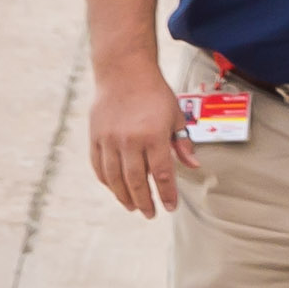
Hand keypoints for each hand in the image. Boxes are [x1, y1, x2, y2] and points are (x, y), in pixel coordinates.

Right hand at [86, 62, 190, 218]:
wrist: (124, 74)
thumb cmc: (155, 95)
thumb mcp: (176, 116)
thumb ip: (183, 144)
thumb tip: (193, 167)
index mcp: (154, 136)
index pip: (162, 174)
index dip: (166, 194)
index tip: (170, 208)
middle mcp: (130, 141)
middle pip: (137, 180)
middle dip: (145, 201)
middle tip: (150, 214)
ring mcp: (109, 140)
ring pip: (115, 177)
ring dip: (124, 195)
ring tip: (133, 207)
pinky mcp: (95, 137)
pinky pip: (99, 166)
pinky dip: (107, 181)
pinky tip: (115, 189)